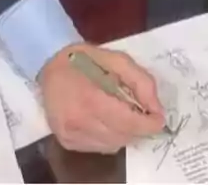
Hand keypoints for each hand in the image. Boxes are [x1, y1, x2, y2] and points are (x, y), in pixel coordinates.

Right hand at [38, 42, 166, 152]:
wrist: (47, 66)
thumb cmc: (83, 60)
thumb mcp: (116, 59)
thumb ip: (141, 81)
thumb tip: (156, 109)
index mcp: (90, 98)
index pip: (127, 122)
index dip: (148, 124)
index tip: (159, 119)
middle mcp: (78, 121)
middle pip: (122, 136)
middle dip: (139, 128)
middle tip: (142, 113)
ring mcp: (70, 134)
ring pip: (113, 145)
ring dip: (125, 133)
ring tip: (123, 114)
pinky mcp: (66, 141)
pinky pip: (100, 148)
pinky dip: (111, 137)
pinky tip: (107, 121)